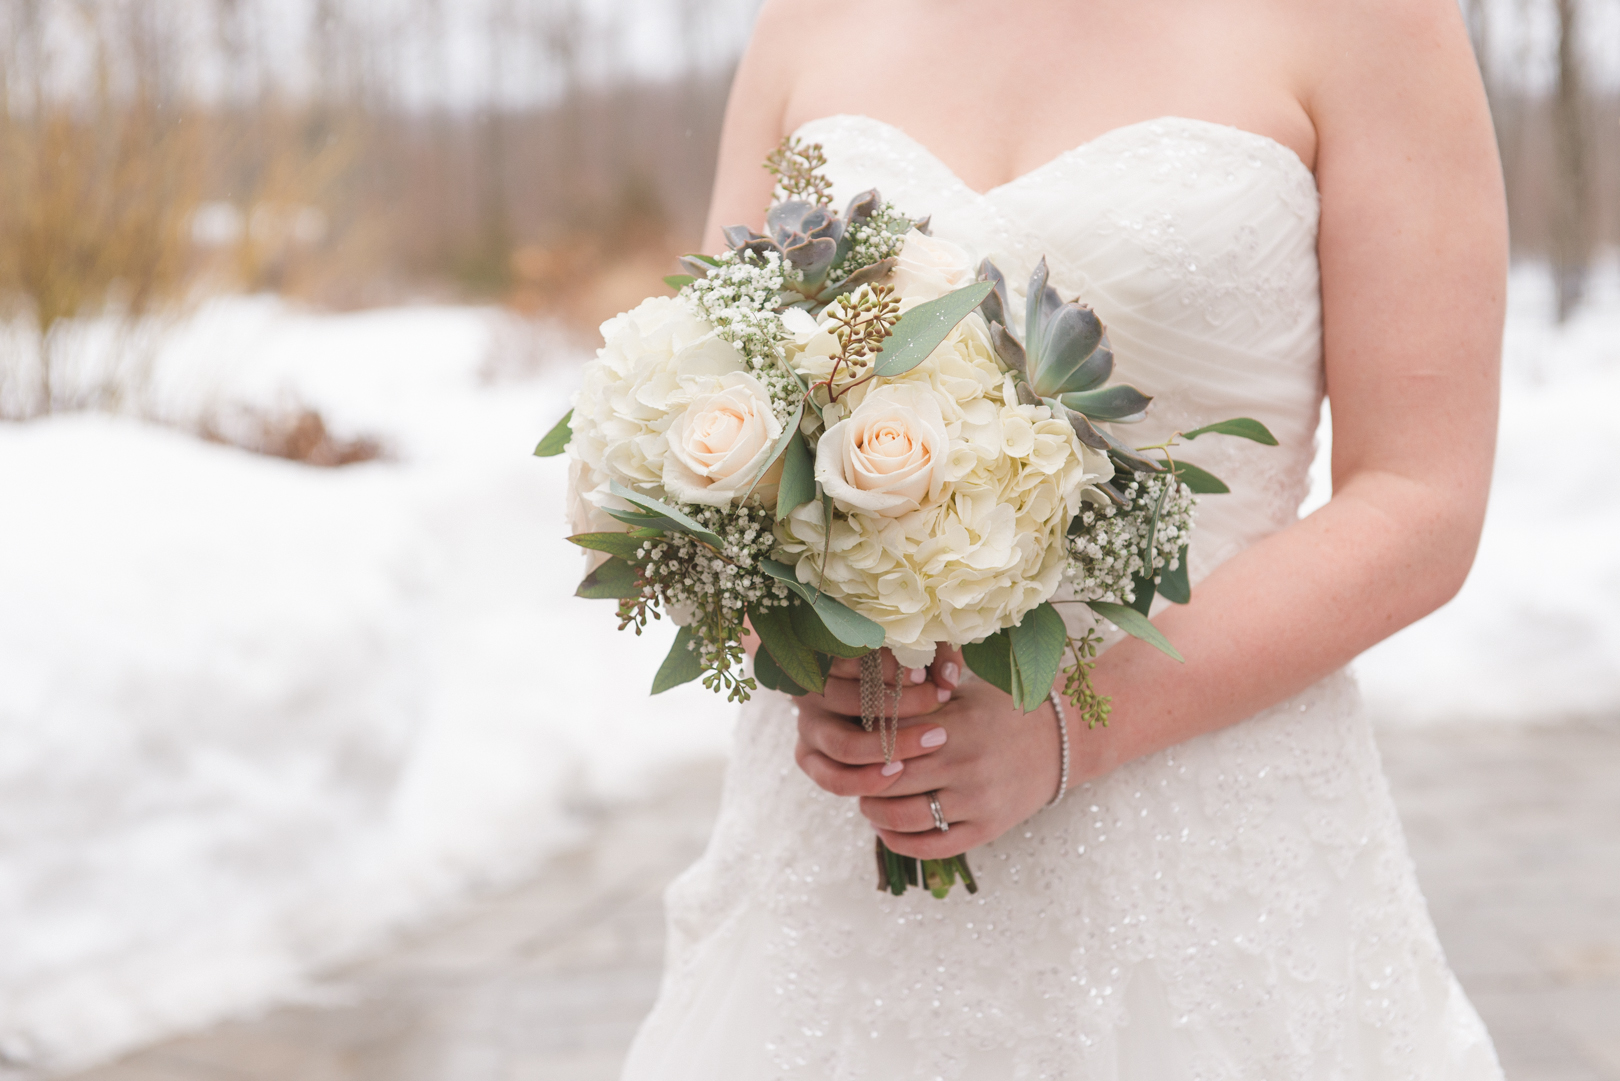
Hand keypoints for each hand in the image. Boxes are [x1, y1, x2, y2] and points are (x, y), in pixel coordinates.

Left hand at [795, 647, 1076, 859]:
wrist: (1061, 740)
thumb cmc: (1000, 711)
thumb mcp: (961, 696)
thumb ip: (916, 705)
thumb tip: (860, 711)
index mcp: (956, 727)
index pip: (889, 743)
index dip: (863, 746)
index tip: (852, 743)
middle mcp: (966, 766)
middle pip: (890, 781)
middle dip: (864, 780)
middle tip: (853, 775)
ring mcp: (978, 802)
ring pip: (905, 818)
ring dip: (875, 813)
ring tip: (867, 803)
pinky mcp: (987, 829)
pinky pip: (933, 847)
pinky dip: (900, 842)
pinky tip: (886, 829)